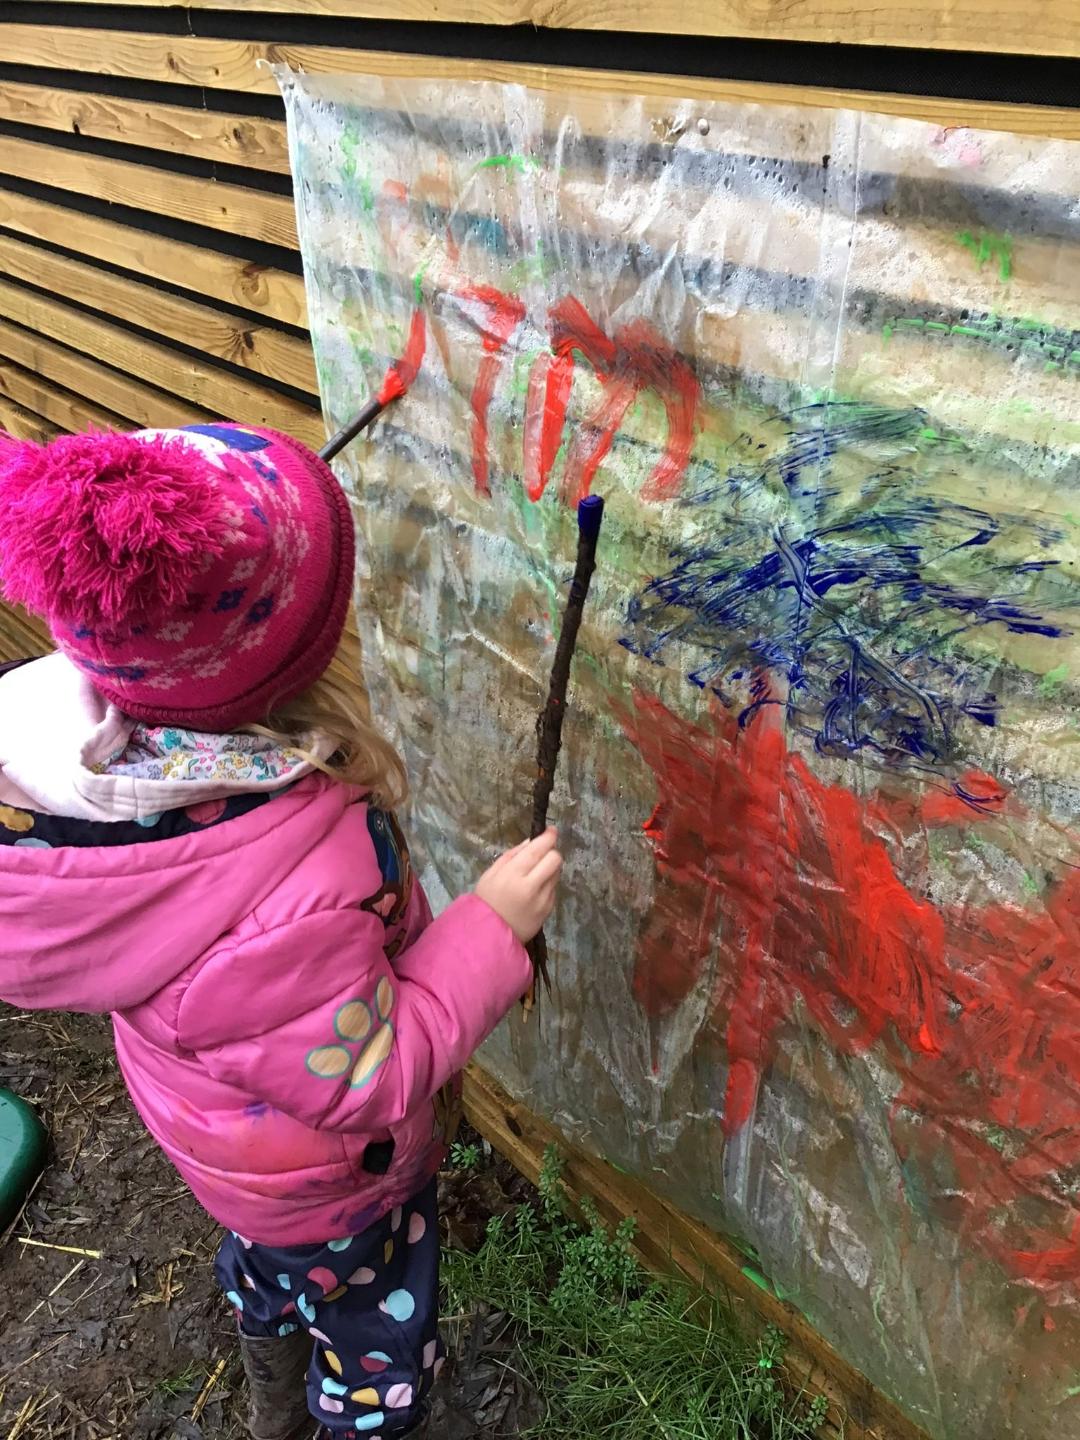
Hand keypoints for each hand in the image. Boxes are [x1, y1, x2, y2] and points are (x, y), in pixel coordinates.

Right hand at [474, 829, 562, 944]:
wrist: (490, 933)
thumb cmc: (487, 899)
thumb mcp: (492, 873)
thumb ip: (513, 855)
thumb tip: (532, 841)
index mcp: (513, 874)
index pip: (539, 849)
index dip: (549, 837)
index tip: (551, 831)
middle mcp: (531, 886)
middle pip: (555, 859)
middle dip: (551, 852)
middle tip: (542, 854)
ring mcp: (543, 899)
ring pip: (557, 873)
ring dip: (550, 868)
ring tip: (535, 874)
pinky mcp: (548, 909)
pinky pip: (554, 889)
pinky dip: (547, 884)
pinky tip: (534, 890)